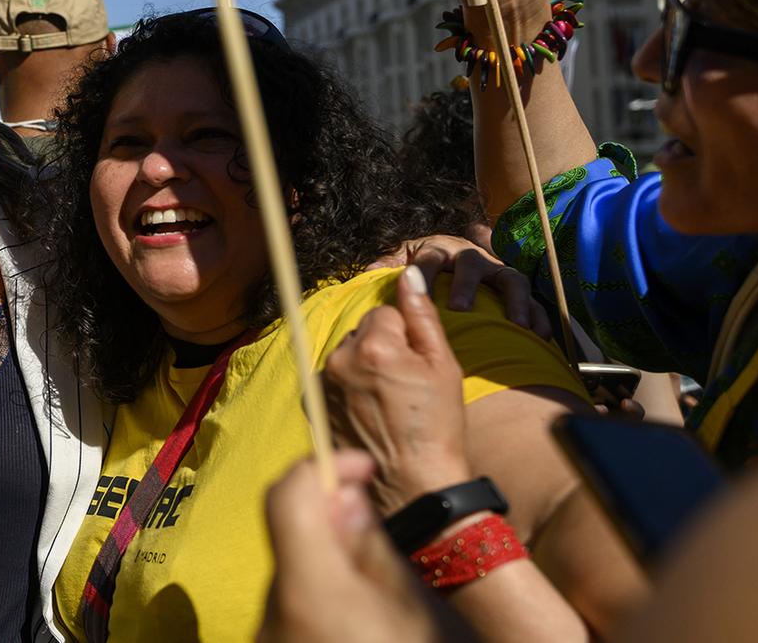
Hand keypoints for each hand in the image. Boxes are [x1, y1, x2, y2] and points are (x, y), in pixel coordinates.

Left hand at [258, 450, 452, 642]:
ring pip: (291, 567)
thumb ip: (373, 546)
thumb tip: (344, 492)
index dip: (324, 466)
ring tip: (377, 585)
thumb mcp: (415, 609)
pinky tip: (357, 612)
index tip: (363, 466)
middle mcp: (272, 610)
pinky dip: (320, 589)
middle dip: (331, 516)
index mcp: (310, 591)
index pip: (288, 496)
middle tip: (377, 529)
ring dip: (328, 557)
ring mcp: (266, 631)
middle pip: (290, 533)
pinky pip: (290, 600)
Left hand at [324, 268, 473, 514]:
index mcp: (373, 347)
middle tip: (403, 386)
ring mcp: (323, 384)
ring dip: (362, 368)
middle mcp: (339, 360)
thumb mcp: (443, 366)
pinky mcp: (314, 406)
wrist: (413, 484)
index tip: (415, 367)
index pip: (383, 314)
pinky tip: (369, 413)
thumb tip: (407, 273)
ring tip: (387, 404)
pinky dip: (348, 388)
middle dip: (380, 349)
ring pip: (346, 356)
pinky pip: (333, 380)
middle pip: (360, 333)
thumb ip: (422, 316)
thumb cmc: (437, 427)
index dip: (404, 337)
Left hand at [387, 235, 551, 338]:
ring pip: (512, 279)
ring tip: (517, 324)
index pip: (429, 256)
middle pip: (471, 264)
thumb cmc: (430, 267)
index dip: (422, 270)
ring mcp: (498, 271)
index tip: (414, 288)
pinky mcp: (518, 289)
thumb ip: (392, 263)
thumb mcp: (409, 258)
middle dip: (466, 285)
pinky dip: (540, 316)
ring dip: (515, 300)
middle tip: (459, 308)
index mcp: (440, 249)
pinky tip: (541, 336)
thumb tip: (370, 271)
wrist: (460, 261)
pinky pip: (535, 301)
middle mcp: (472, 257)